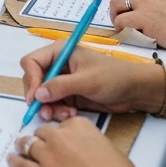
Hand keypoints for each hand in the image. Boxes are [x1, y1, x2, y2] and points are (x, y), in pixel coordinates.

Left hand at [9, 118, 145, 166]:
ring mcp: (49, 156)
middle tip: (41, 146)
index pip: (62, 124)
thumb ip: (89, 141)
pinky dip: (15, 162)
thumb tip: (81, 149)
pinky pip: (22, 166)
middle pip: (43, 132)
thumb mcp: (106, 147)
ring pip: (28, 145)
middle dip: (42, 139)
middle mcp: (61, 137)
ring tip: (20, 147)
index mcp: (79, 126)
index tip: (59, 139)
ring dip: (24, 146)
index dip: (60, 133)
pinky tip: (12, 160)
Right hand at [19, 42, 161, 121]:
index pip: (32, 62)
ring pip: (42, 96)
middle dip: (39, 97)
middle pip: (34, 80)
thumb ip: (61, 86)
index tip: (35, 98)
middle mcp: (58, 64)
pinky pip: (53, 105)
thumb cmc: (113, 78)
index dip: (31, 80)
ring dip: (49, 108)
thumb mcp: (87, 81)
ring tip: (65, 115)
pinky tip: (71, 115)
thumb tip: (37, 95)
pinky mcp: (68, 95)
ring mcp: (62, 81)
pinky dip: (58, 112)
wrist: (134, 91)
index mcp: (60, 52)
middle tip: (47, 112)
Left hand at [109, 0, 165, 58]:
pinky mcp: (144, 21)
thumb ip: (154, 9)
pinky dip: (123, 33)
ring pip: (116, 12)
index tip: (129, 19)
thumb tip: (140, 20)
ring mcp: (144, 7)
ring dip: (118, 24)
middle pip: (117, 0)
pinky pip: (122, 25)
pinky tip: (134, 39)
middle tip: (120, 26)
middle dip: (115, 13)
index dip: (126, 9)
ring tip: (126, 34)